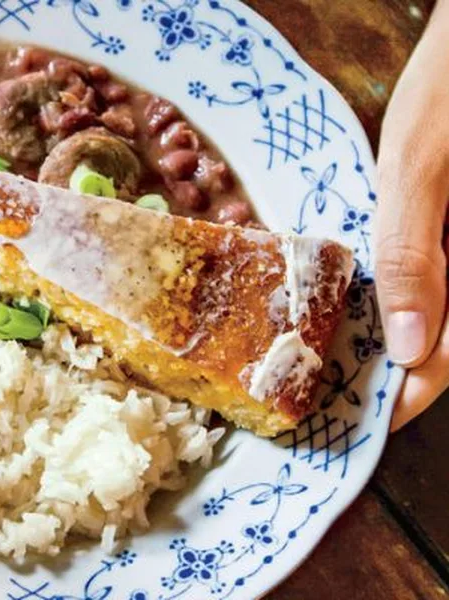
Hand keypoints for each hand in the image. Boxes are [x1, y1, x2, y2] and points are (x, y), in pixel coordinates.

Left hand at [375, 0, 448, 430]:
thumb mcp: (422, 169)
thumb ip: (415, 255)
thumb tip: (409, 345)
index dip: (407, 397)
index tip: (363, 425)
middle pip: (443, 341)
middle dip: (393, 375)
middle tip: (332, 396)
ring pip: (440, 313)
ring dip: (394, 341)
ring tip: (335, 360)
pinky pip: (433, 276)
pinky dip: (401, 298)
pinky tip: (359, 303)